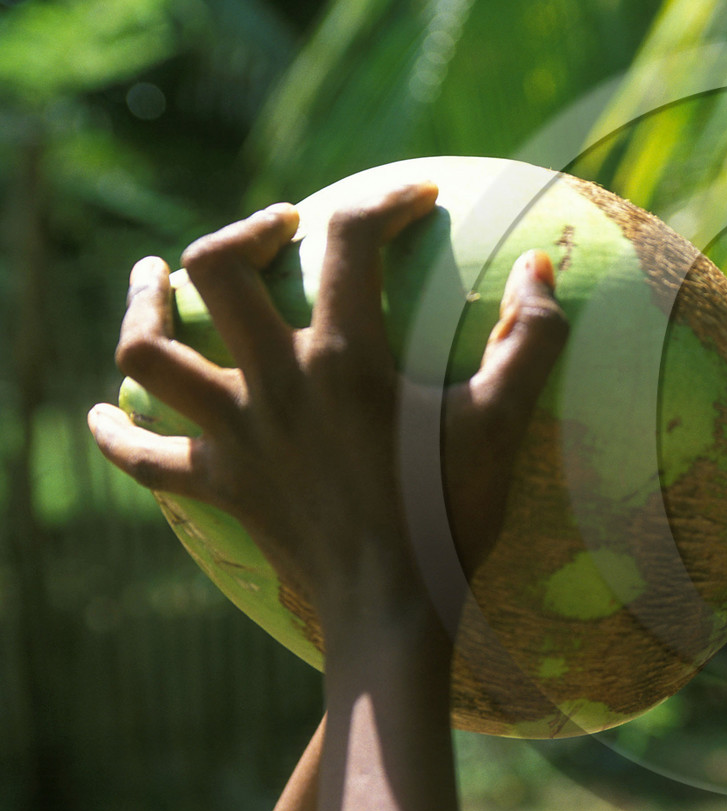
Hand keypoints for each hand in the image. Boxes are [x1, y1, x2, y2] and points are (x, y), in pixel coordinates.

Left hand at [89, 183, 567, 646]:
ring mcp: (235, 435)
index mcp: (343, 358)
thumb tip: (539, 265)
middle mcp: (274, 383)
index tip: (417, 198)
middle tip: (279, 229)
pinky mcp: (219, 485)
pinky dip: (115, 432)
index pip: (351, 240)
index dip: (385, 200)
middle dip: (246, 233)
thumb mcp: (503, 422)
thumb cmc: (453, 516)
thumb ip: (531, 338)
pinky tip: (102, 412)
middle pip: (217, 271)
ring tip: (153, 277)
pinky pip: (143, 456)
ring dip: (143, 306)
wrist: (395, 612)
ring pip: (149, 354)